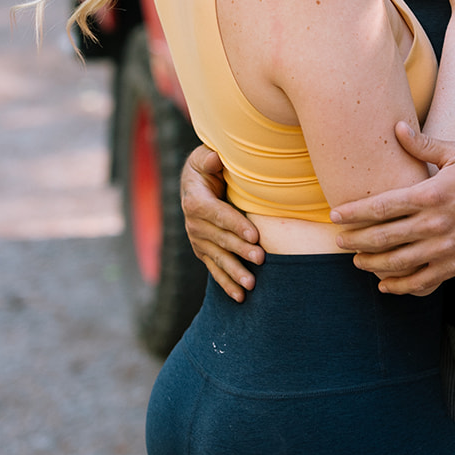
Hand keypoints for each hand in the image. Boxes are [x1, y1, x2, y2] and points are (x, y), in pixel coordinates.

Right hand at [180, 144, 264, 300]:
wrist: (194, 183)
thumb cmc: (207, 167)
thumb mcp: (204, 157)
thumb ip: (209, 158)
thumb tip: (215, 158)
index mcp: (195, 200)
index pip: (217, 214)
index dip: (235, 225)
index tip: (255, 234)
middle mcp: (193, 224)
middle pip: (220, 239)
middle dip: (241, 250)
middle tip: (261, 258)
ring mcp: (198, 240)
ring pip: (218, 258)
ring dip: (235, 271)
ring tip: (251, 284)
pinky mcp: (203, 251)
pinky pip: (215, 269)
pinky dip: (226, 283)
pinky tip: (240, 297)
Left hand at [331, 124, 454, 294]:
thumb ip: (423, 145)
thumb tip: (397, 127)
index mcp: (432, 194)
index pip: (382, 207)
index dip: (355, 213)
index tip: (337, 215)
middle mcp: (435, 224)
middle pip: (383, 238)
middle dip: (355, 241)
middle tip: (339, 241)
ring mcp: (445, 249)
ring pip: (398, 263)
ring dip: (372, 264)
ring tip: (358, 260)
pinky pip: (422, 281)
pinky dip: (400, 286)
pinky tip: (386, 283)